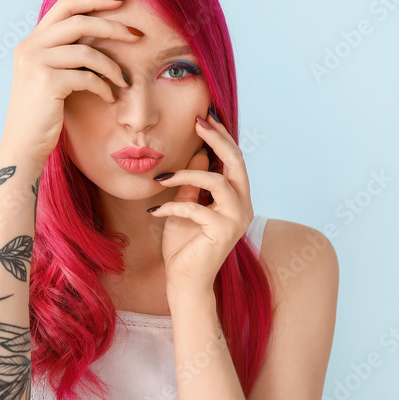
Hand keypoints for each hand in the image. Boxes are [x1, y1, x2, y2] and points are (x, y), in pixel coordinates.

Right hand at [1, 0, 140, 164]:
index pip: (65, 5)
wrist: (23, 145)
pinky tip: (110, 97)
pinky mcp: (47, 82)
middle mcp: (30, 47)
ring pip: (87, 51)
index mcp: (31, 42)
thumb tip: (101, 34)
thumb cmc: (43, 114)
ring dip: (112, 66)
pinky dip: (104, 86)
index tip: (121, 2)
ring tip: (125, 80)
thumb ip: (65, 54)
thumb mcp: (50, 76)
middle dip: (113, 27)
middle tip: (137, 35)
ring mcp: (36, 63)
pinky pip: (87, 76)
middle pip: (79, 21)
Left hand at [149, 111, 253, 293]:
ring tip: (162, 178)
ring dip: (186, 175)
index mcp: (238, 199)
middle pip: (237, 162)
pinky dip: (172, 206)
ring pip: (217, 181)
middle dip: (217, 139)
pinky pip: (195, 208)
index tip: (204, 118)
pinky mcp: (223, 232)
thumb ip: (192, 184)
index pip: (235, 161)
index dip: (221, 137)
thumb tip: (197, 154)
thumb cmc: (184, 246)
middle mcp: (244, 206)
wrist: (184, 281)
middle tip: (197, 122)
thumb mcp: (184, 207)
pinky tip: (155, 211)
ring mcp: (237, 219)